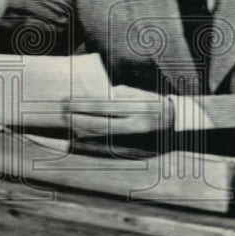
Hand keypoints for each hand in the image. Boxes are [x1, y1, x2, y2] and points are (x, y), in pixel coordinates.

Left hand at [60, 86, 174, 137]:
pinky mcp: (132, 142)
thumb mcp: (137, 93)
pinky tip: (80, 132)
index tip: (67, 101)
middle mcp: (133, 121)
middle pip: (99, 121)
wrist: (173, 119)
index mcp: (134, 105)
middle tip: (61, 111)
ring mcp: (132, 134)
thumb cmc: (151, 101)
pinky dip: (92, 136)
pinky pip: (108, 139)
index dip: (82, 104)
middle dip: (78, 117)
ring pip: (101, 133)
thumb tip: (96, 95)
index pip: (102, 105)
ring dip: (82, 127)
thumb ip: (117, 94)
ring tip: (66, 121)